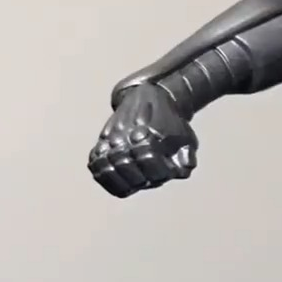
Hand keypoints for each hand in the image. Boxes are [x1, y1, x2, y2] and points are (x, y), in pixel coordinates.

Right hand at [88, 83, 198, 197]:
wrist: (149, 98)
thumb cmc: (170, 124)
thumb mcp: (186, 139)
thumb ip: (186, 158)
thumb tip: (180, 172)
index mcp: (148, 130)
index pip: (148, 158)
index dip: (158, 172)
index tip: (165, 173)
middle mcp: (125, 133)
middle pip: (124, 164)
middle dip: (139, 178)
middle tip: (148, 179)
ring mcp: (111, 138)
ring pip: (106, 166)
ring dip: (122, 180)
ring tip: (134, 183)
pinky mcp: (101, 141)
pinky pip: (95, 162)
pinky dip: (104, 176)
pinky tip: (119, 181)